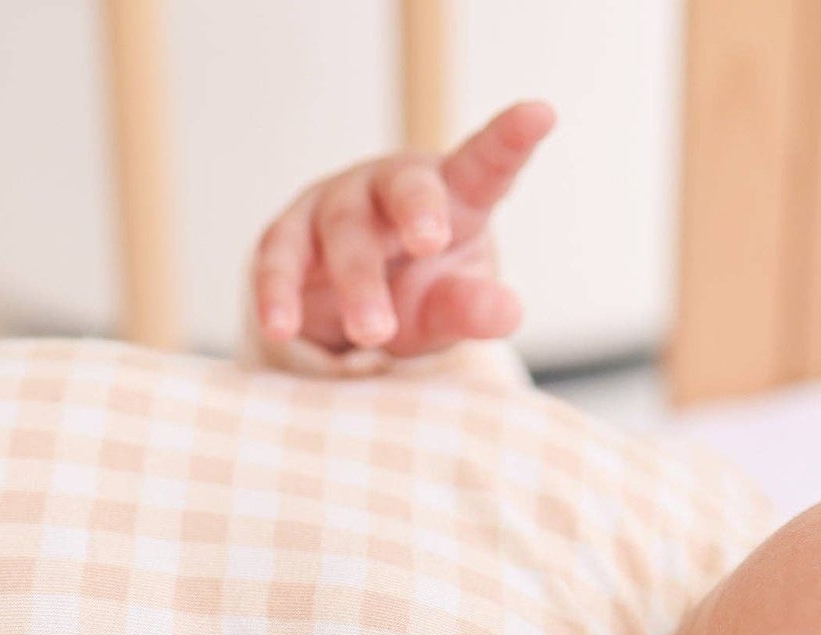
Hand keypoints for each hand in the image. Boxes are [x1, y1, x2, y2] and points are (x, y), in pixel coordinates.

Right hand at [250, 100, 554, 360]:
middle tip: (430, 241)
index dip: (509, 139)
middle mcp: (391, 187)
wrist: (348, 307)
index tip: (541, 114)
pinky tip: (280, 326)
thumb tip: (506, 312)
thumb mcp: (450, 306)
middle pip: (404, 188)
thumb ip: (472, 309)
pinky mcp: (288, 237)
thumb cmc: (418, 291)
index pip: (484, 163)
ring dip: (356, 281)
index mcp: (452, 193)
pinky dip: (278, 293)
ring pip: (343, 230)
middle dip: (416, 210)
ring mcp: (336, 205)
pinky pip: (280, 259)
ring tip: (373, 333)